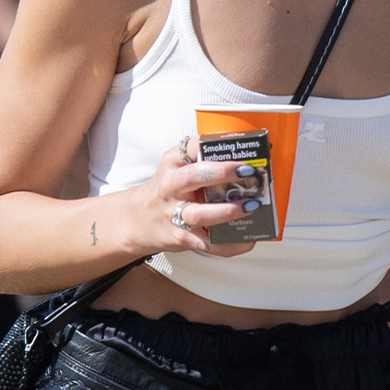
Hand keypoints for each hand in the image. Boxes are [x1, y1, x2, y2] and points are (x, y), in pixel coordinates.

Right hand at [115, 135, 258, 257]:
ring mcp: (174, 214)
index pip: (190, 148)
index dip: (212, 145)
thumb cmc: (167, 191)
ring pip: (200, 214)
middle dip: (223, 173)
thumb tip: (246, 158)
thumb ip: (202, 159)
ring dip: (229, 211)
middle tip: (248, 172)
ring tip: (251, 206)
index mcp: (172, 164)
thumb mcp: (176, 167)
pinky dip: (230, 244)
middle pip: (193, 178)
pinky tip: (247, 240)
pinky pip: (208, 244)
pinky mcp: (181, 238)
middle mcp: (171, 188)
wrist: (138, 220)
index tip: (236, 147)